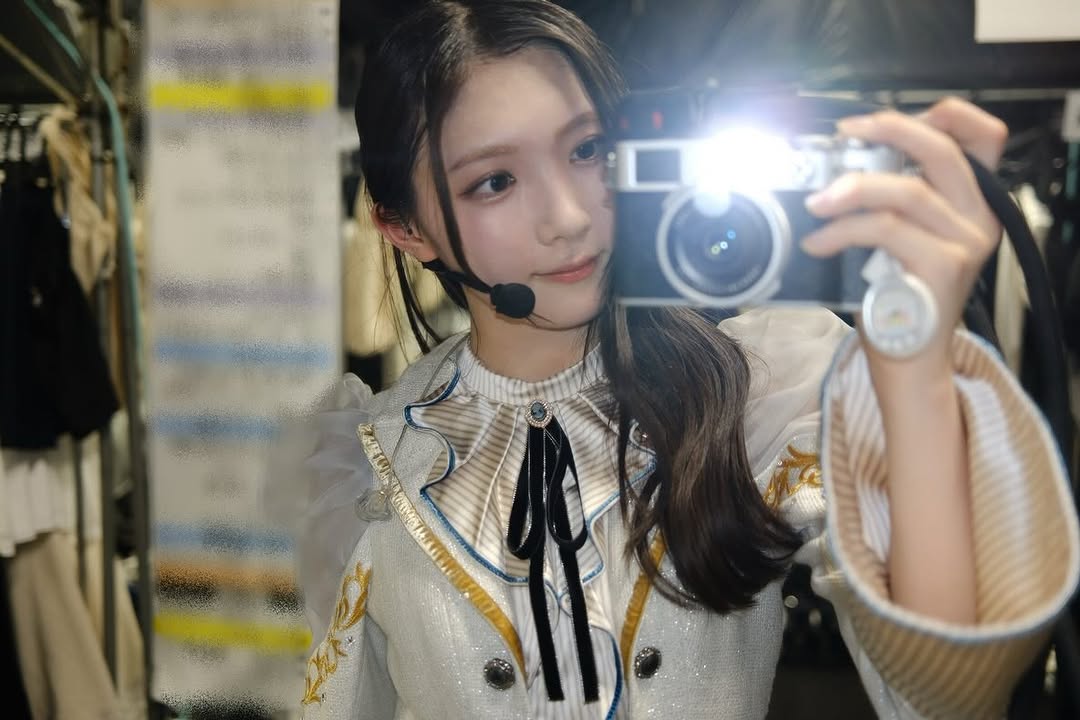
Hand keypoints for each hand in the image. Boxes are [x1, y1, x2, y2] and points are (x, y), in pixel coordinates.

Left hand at [800, 97, 1007, 371]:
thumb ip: (894, 199)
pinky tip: (817, 243)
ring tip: (815, 203)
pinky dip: (841, 231)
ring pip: (905, 191)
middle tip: (844, 136)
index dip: (943, 114)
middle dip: (889, 131)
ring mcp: (963, 242)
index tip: (884, 120)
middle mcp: (978, 217)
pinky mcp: (942, 267)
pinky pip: (884, 230)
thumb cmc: (898, 293)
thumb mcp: (904, 237)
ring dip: (850, 190)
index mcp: (973, 201)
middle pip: (943, 150)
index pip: (985, 136)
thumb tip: (844, 162)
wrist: (909, 357)